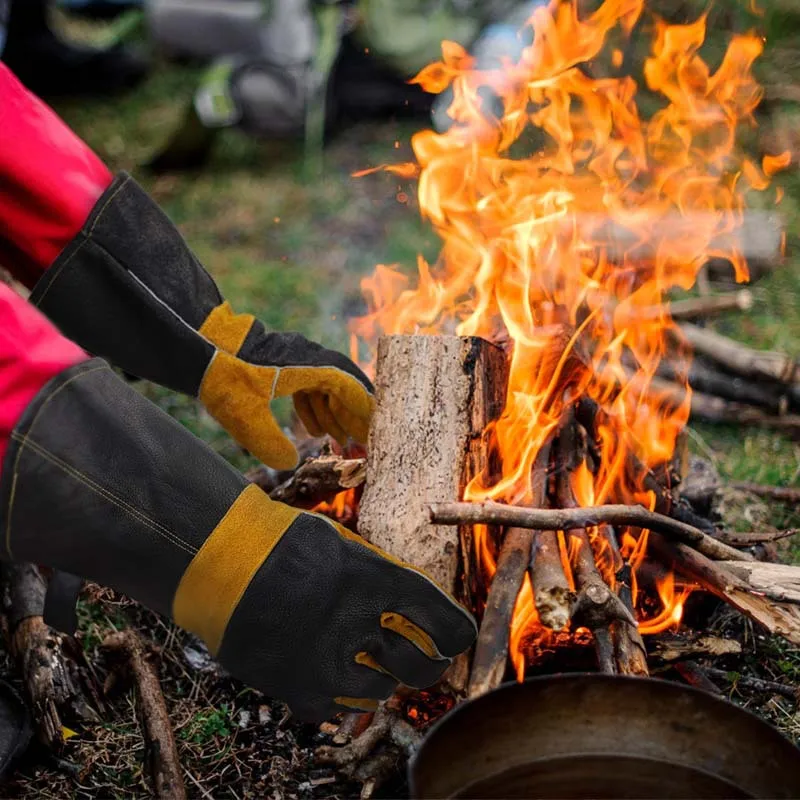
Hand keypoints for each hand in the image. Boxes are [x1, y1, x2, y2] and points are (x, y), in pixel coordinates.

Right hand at [174, 497, 476, 721]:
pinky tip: (326, 673)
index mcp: (381, 582)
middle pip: (424, 670)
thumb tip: (411, 601)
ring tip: (363, 660)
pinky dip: (336, 697)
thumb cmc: (284, 543)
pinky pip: (335, 711)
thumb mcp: (343, 545)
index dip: (456, 635)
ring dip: (380, 680)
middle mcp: (362, 627)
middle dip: (428, 666)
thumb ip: (381, 577)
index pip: (447, 624)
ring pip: (381, 695)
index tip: (453, 638)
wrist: (219, 560)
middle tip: (421, 660)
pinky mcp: (298, 690)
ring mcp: (330, 664)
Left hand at [199, 302, 373, 469]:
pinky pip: (309, 385)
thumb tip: (290, 463)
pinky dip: (315, 407)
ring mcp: (295, 358)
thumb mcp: (244, 416)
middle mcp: (307, 358)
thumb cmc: (223, 376)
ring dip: (334, 414)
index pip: (349, 388)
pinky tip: (312, 428)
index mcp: (308, 367)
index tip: (375, 431)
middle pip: (343, 386)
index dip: (364, 411)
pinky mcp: (281, 362)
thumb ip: (270, 444)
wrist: (197, 345)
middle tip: (363, 442)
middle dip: (353, 416)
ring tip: (338, 442)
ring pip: (326, 386)